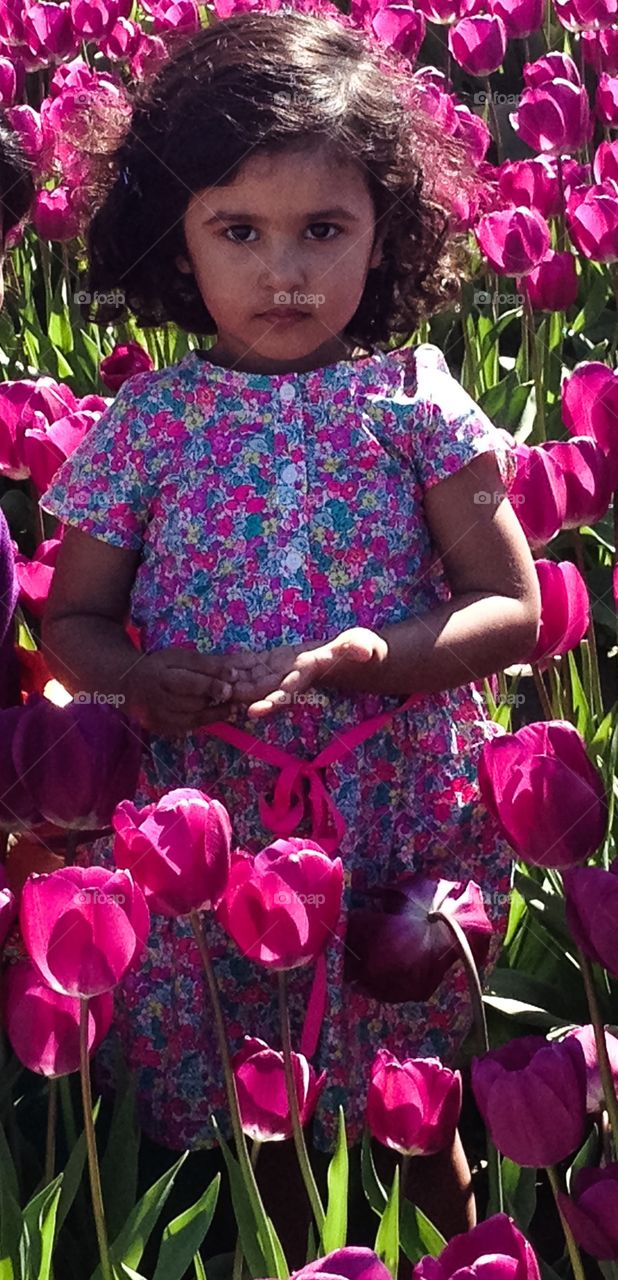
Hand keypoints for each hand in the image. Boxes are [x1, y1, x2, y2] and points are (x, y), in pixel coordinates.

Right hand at [125, 646, 238, 735]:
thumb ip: (204, 664)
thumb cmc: (159, 667)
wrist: (128, 687)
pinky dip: (205, 721)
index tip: (233, 677)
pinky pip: (187, 727)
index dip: (212, 681)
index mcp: (159, 676)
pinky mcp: (161, 729)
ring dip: (215, 712)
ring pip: (192, 717)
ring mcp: (158, 718)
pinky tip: (218, 714)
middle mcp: (157, 699)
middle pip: (191, 701)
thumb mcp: (178, 657)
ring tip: (233, 706)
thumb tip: (234, 670)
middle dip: (215, 697)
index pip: (189, 681)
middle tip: (234, 693)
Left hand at [228, 628, 387, 717]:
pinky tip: (214, 666)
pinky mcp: (274, 661)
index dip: (271, 702)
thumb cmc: (361, 650)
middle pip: (262, 691)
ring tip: (209, 687)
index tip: (255, 711)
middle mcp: (290, 679)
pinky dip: (234, 666)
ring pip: (252, 680)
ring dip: (231, 685)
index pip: (288, 693)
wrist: (352, 655)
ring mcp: (280, 671)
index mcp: (308, 677)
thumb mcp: (364, 646)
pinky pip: (251, 665)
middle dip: (241, 697)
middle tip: (219, 699)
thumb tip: (365, 651)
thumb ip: (360, 648)